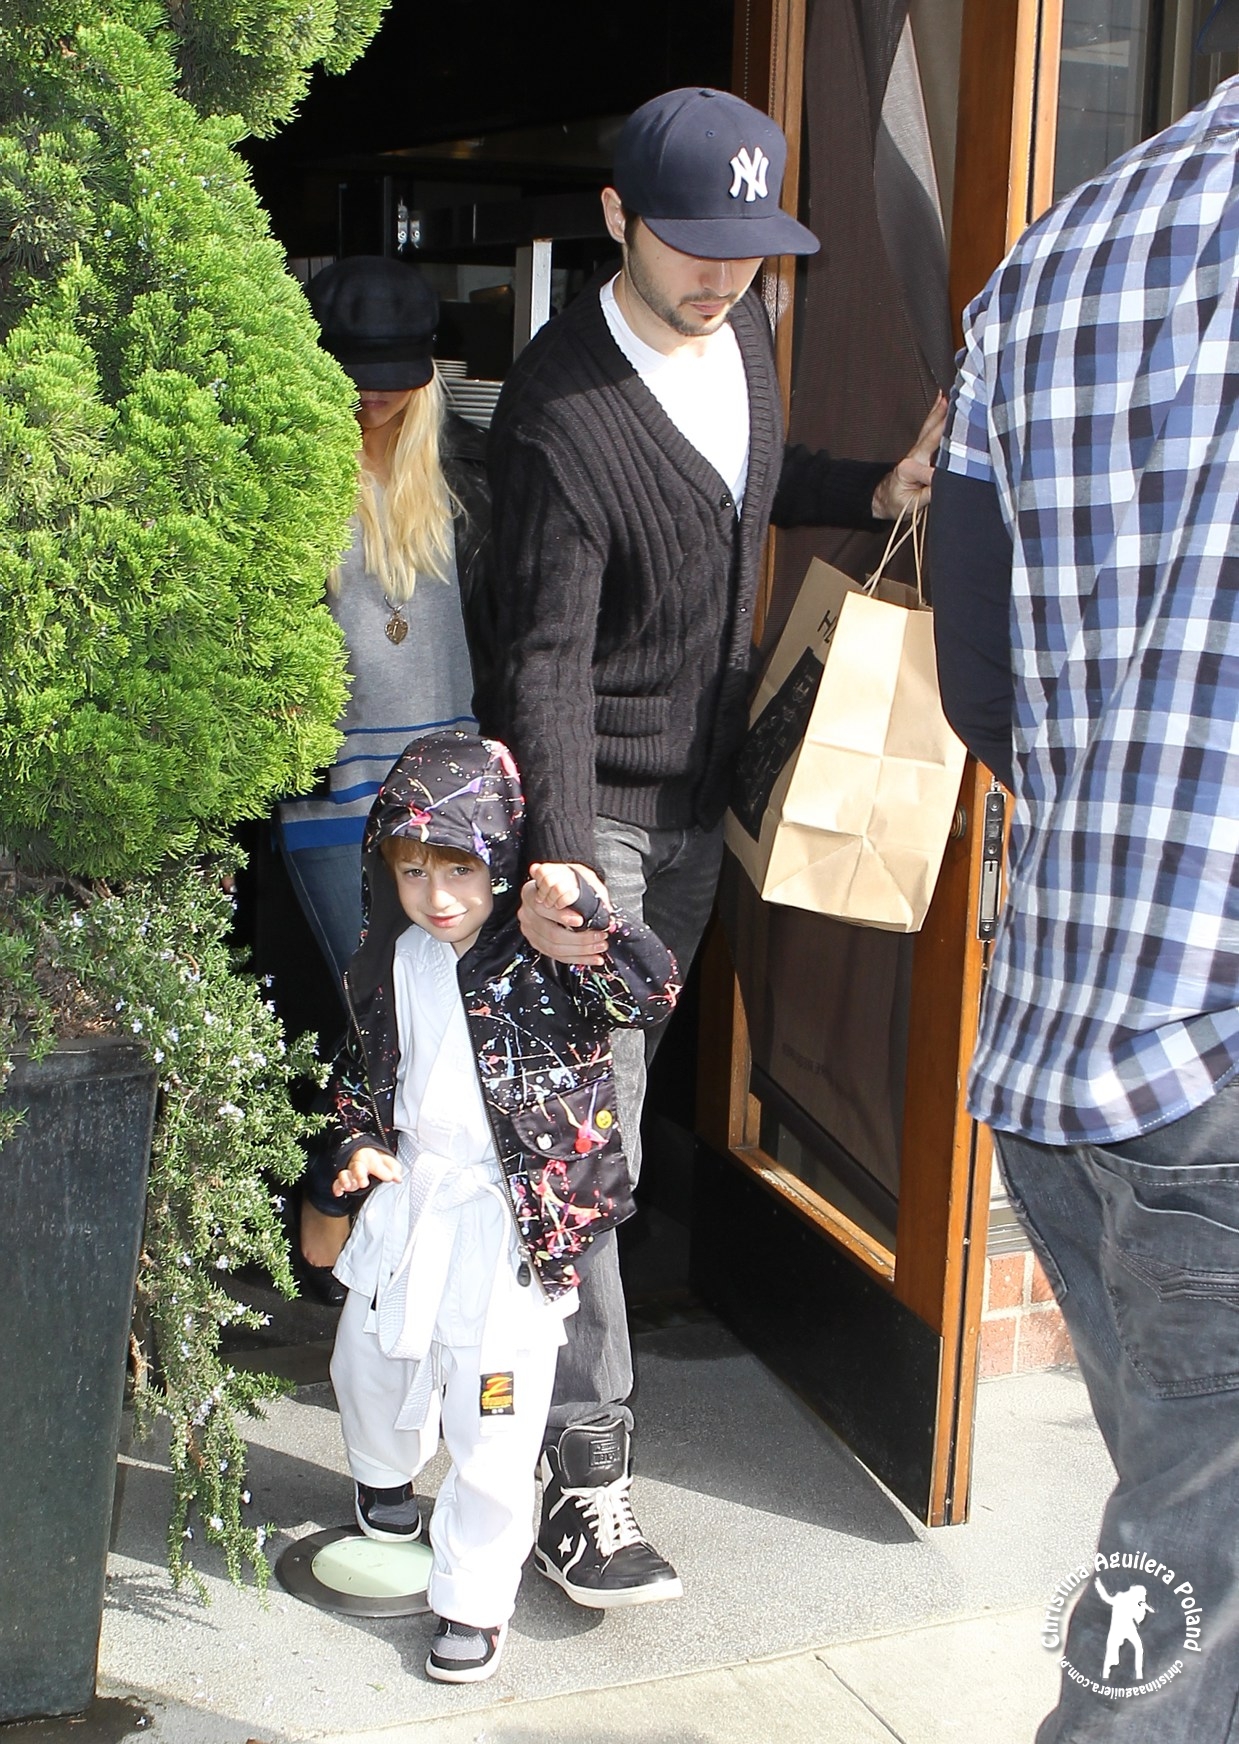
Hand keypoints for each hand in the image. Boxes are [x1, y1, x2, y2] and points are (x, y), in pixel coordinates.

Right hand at [332, 1145, 401, 1195]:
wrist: (363, 1156)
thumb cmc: (376, 1161)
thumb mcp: (388, 1162)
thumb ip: (394, 1169)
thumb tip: (398, 1178)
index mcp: (370, 1158)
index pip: (376, 1164)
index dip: (382, 1171)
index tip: (390, 1177)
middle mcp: (358, 1165)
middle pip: (357, 1168)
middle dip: (359, 1176)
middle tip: (364, 1183)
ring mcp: (349, 1173)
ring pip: (344, 1174)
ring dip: (346, 1181)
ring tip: (349, 1187)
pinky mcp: (343, 1181)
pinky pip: (337, 1183)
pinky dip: (336, 1187)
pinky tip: (339, 1193)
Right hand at [519, 863, 608, 964]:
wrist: (557, 887)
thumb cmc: (565, 881)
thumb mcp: (572, 876)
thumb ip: (578, 886)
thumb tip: (588, 900)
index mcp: (530, 893)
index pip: (542, 908)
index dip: (561, 916)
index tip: (580, 920)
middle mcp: (526, 914)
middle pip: (550, 933)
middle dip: (579, 938)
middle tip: (600, 936)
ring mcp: (530, 931)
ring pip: (554, 948)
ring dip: (581, 950)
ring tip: (600, 946)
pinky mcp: (538, 944)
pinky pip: (558, 956)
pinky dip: (578, 958)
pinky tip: (594, 958)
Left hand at [871, 393, 946, 520]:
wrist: (885, 498)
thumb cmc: (898, 502)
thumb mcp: (912, 504)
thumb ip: (928, 493)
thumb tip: (943, 482)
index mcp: (910, 469)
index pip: (932, 465)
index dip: (945, 469)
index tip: (963, 465)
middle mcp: (914, 455)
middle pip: (931, 436)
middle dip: (944, 422)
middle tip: (957, 405)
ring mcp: (917, 450)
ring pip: (930, 428)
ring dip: (939, 411)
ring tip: (948, 396)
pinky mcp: (920, 448)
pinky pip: (929, 429)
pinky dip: (936, 414)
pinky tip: (942, 401)